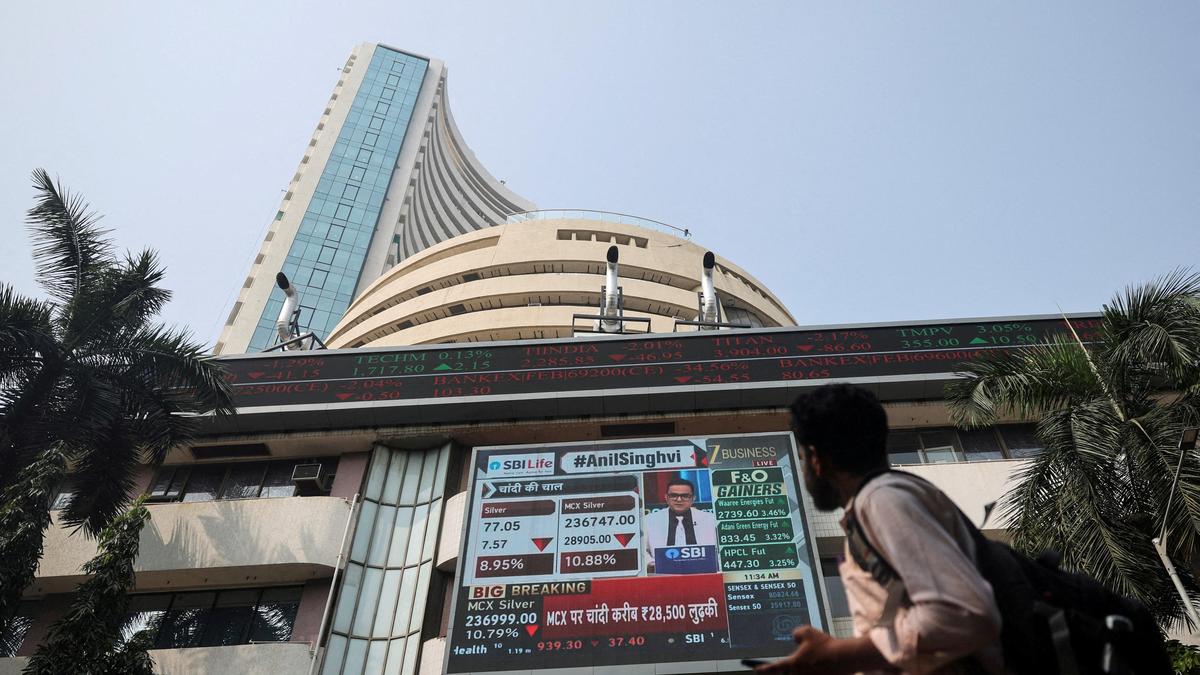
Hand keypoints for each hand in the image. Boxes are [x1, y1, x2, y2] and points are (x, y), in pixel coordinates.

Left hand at [756, 628, 887, 674]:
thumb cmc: (826, 646)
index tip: (756, 669)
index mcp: (793, 664)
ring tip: (814, 657)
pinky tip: (822, 661)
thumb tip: (794, 637)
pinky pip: (813, 674)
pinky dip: (815, 668)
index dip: (763, 668)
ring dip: (804, 667)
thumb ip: (796, 633)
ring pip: (801, 674)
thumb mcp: (807, 632)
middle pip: (788, 673)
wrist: (845, 658)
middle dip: (788, 668)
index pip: (773, 668)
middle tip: (798, 658)